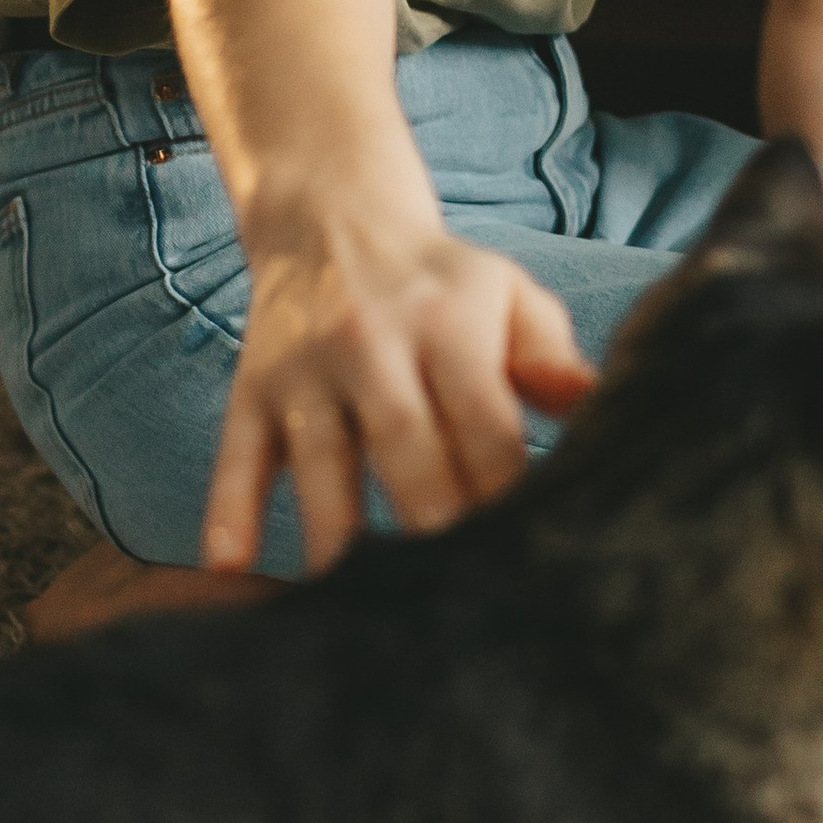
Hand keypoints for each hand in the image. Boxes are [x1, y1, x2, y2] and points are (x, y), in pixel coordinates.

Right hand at [201, 227, 593, 573]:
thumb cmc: (443, 283)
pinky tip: (230, 569)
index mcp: (450, 325)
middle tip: (451, 596)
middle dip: (431, 524)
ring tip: (357, 606)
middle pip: (406, 448)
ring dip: (338, 537)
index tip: (518, 546)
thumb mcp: (507, 294)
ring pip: (323, 463)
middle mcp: (374, 343)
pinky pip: (238, 455)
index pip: (484, 422)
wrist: (333, 217)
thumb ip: (550, 354)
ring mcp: (307, 369)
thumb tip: (593, 405)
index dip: (504, 489)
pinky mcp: (252, 388)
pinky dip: (229, 511)